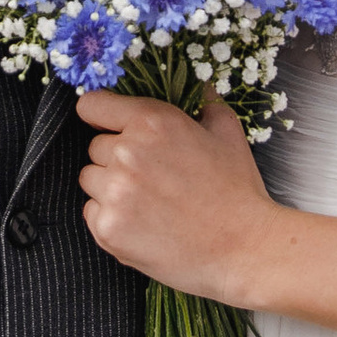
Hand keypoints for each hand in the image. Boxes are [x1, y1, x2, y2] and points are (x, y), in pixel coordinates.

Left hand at [74, 92, 278, 303]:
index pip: (92, 105)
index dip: (100, 115)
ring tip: (150, 202)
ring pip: (91, 179)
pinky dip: (111, 218)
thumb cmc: (237, 191)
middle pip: (96, 146)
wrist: (244, 249)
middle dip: (117, 158)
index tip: (108, 125)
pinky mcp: (108, 228)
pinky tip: (144, 223)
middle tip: (153, 177)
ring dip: (111, 188)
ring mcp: (115, 192)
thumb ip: (203, 102)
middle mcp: (128, 152)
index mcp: (152, 122)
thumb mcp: (227, 132)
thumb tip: (197, 87)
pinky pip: (92, 212)